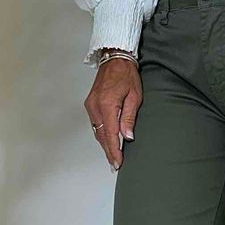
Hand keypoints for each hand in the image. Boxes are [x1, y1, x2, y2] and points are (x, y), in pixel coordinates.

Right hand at [84, 56, 141, 171]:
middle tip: (115, 165)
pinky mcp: (90, 104)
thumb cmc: (126, 75)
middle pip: (101, 136)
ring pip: (97, 131)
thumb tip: (127, 136)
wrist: (114, 59)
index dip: (114, 151)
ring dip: (104, 144)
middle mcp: (95, 107)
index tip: (118, 162)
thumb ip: (129, 117)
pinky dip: (101, 134)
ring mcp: (90, 105)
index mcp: (107, 105)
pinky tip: (107, 140)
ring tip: (113, 157)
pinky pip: (95, 124)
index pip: (110, 135)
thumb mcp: (134, 96)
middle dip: (108, 151)